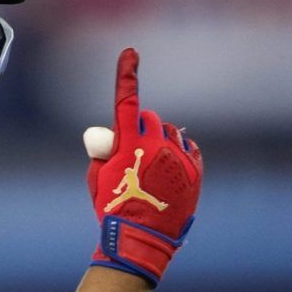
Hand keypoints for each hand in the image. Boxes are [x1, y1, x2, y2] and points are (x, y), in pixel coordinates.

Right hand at [85, 48, 202, 285]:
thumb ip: (103, 149)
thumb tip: (109, 134)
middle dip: (139, 127)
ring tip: (149, 166)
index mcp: (128, 143)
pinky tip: (168, 169)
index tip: (130, 53)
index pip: (127, 101)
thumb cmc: (112, 207)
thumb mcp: (97, 176)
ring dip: (159, 140)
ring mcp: (178, 157)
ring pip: (171, 132)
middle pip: (149, 118)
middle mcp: (157, 144)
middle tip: (129, 150)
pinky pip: (188, 148)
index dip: (127, 75)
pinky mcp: (194, 170)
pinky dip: (178, 152)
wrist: (141, 238)